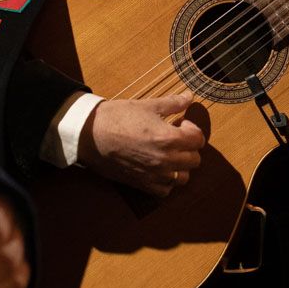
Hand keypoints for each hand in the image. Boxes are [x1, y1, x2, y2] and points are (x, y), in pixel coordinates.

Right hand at [78, 93, 204, 196]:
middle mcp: (165, 160)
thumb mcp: (147, 105)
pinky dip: (166, 181)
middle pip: (194, 159)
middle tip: (175, 137)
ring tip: (169, 154)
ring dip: (181, 166)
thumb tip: (189, 97)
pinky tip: (159, 168)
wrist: (90, 134)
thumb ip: (172, 103)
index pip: (198, 140)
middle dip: (189, 147)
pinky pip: (165, 190)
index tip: (181, 124)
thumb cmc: (117, 117)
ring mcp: (154, 175)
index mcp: (169, 138)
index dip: (192, 129)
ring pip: (183, 177)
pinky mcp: (142, 184)